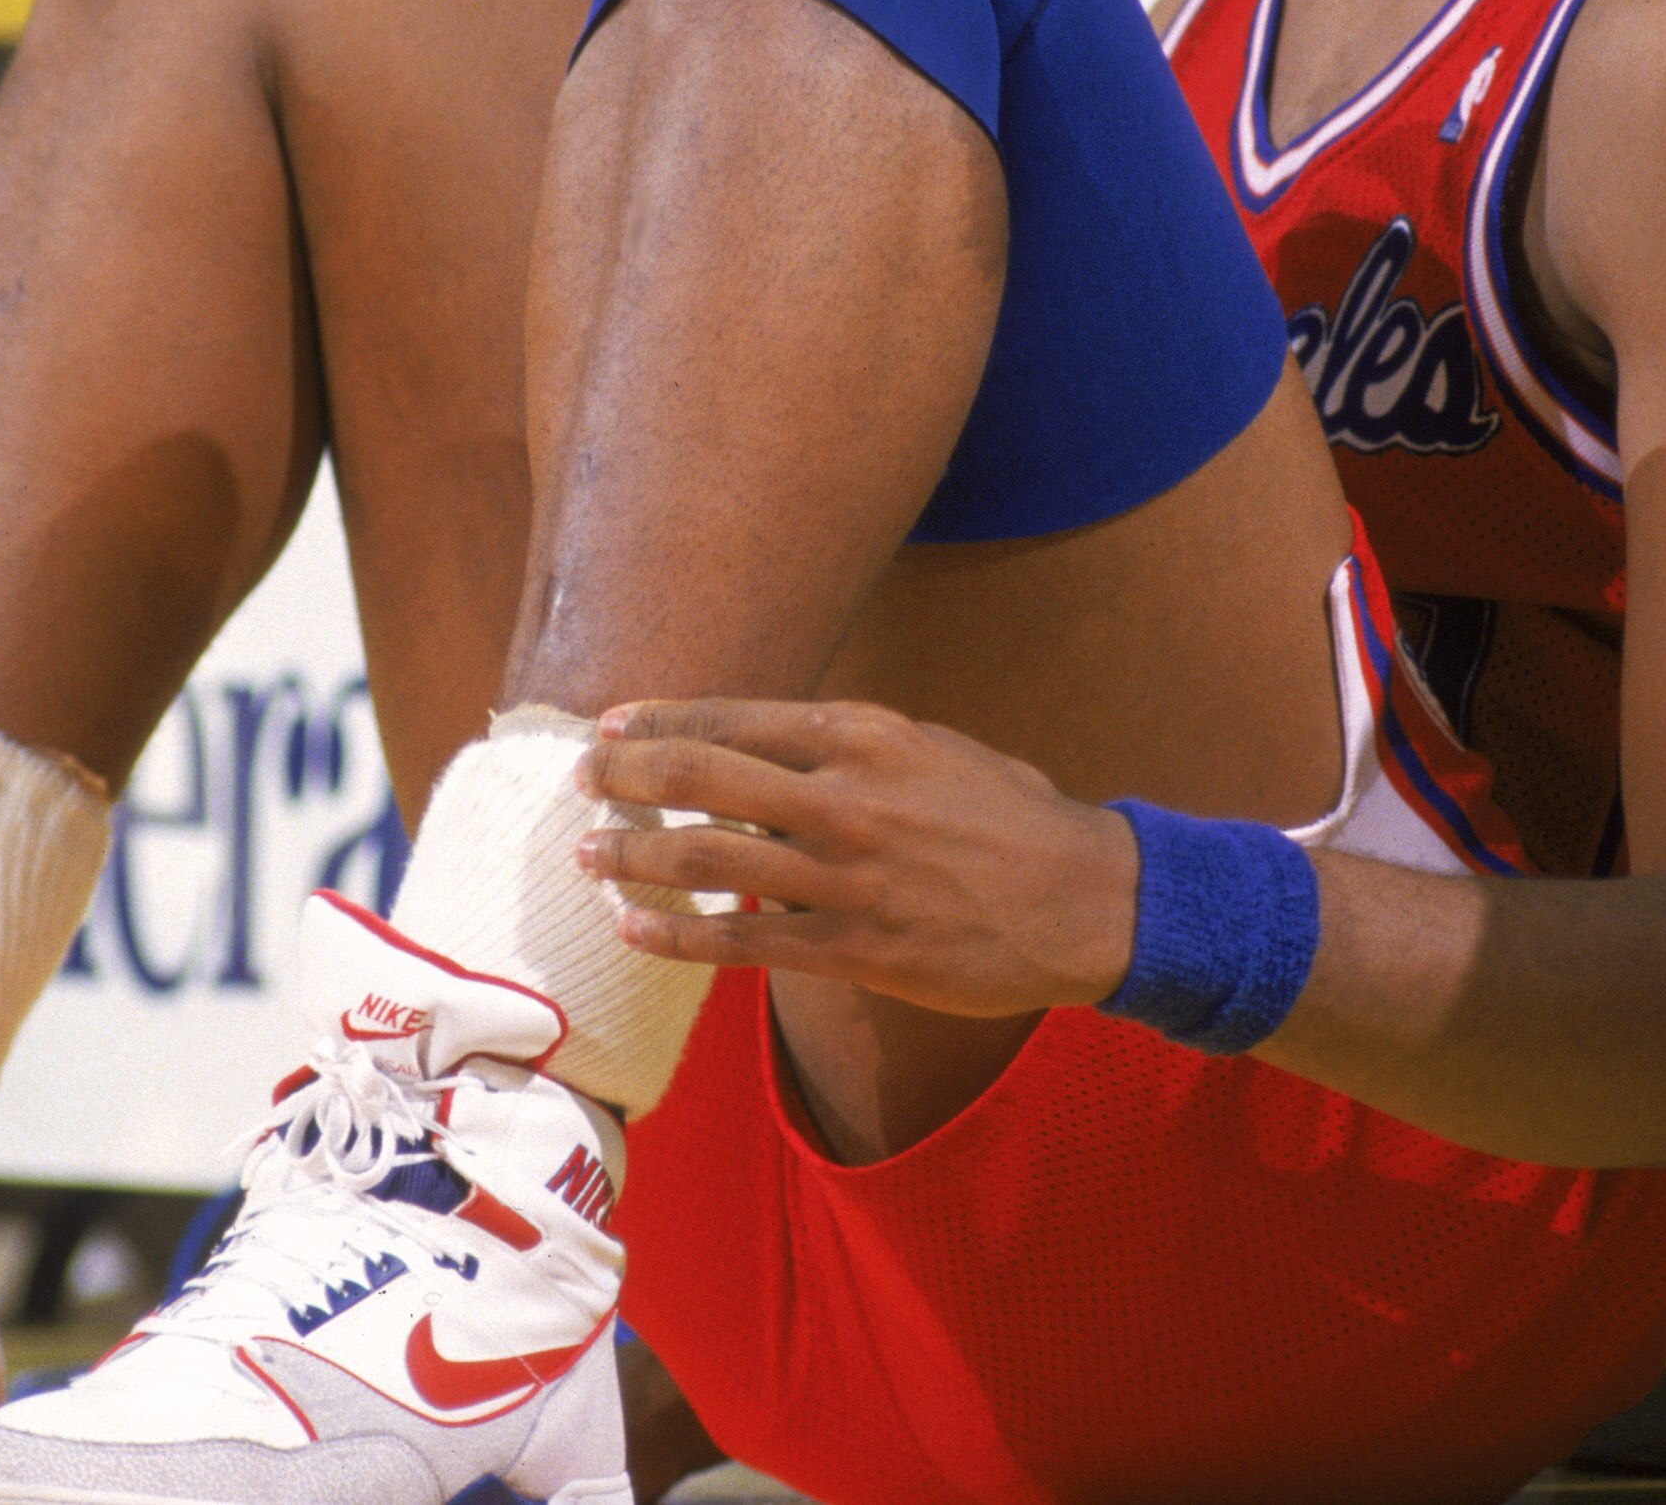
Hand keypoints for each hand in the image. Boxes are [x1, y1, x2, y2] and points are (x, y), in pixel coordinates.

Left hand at [574, 700, 1140, 1017]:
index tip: (611, 724)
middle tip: (580, 778)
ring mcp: (846, 876)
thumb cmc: (1009, 817)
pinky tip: (631, 928)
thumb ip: (849, 748)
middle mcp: (845, 797)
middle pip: (700, 776)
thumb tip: (766, 746)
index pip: (732, 717)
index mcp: (864, 734)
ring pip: (707, 860)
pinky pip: (741, 943)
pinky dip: (675, 936)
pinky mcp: (855, 948)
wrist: (1085, 899)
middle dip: (625, 774)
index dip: (658, 720)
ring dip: (632, 855)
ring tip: (585, 853)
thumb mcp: (931, 748)